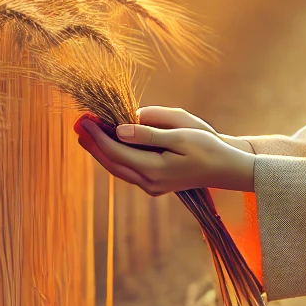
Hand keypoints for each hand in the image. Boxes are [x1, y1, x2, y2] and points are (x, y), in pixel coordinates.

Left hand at [72, 106, 256, 194]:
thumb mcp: (181, 135)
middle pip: (112, 163)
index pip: (117, 152)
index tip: (84, 119)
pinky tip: (109, 143)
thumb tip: (120, 129)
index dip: (98, 136)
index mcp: (154, 170)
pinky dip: (116, 156)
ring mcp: (152, 186)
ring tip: (86, 134)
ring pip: (119, 168)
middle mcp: (149, 182)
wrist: (228, 168)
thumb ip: (149, 133)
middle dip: (93, 144)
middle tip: (77, 125)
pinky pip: (128, 169)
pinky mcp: (156, 183)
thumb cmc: (208, 147)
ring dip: (102, 151)